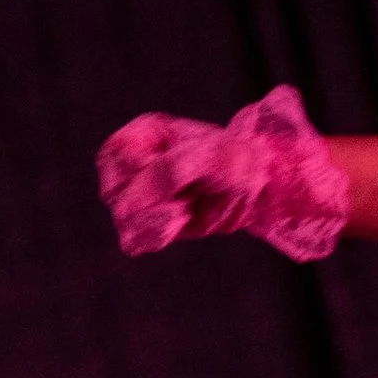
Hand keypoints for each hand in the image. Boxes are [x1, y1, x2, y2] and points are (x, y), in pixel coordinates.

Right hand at [96, 82, 349, 262]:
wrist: (264, 183)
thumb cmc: (236, 159)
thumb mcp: (207, 157)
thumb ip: (166, 175)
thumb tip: (124, 209)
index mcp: (141, 138)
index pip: (114, 158)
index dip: (138, 169)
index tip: (173, 172)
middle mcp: (136, 167)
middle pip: (115, 191)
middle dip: (151, 196)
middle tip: (187, 193)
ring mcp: (144, 197)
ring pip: (126, 219)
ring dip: (159, 217)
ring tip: (191, 206)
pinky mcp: (157, 225)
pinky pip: (138, 240)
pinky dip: (159, 234)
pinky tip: (185, 221)